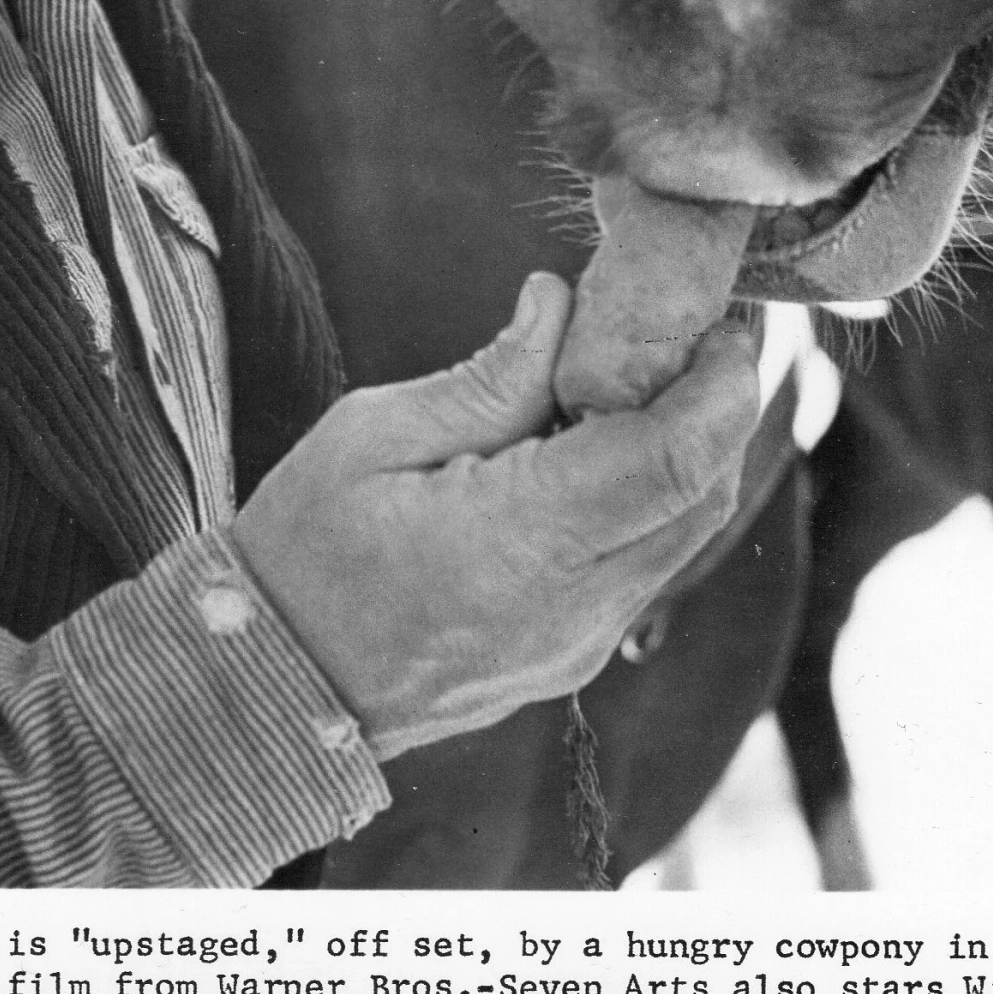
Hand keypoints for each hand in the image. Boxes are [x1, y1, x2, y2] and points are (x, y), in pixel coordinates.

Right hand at [230, 270, 758, 759]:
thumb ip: (489, 377)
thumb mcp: (374, 435)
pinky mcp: (571, 655)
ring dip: (692, 447)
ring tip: (660, 366)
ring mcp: (577, 644)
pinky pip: (645, 564)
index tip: (726, 316)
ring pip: (683, 534)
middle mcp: (571, 607)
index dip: (719, 384)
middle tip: (708, 322)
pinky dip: (652, 492)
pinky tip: (609, 438)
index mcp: (519, 543)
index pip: (670, 462)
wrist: (266, 688)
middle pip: (702, 497)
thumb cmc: (301, 552)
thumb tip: (562, 305)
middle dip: (724, 404)